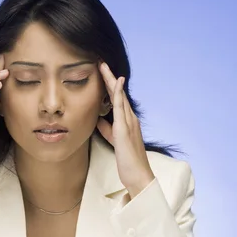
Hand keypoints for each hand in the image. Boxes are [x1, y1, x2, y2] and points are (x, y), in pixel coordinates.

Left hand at [96, 61, 154, 196]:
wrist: (138, 175)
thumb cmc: (127, 160)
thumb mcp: (114, 140)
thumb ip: (107, 129)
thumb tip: (98, 119)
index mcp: (127, 121)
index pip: (117, 99)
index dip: (108, 85)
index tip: (100, 72)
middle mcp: (130, 118)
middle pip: (118, 93)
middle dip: (109, 77)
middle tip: (100, 62)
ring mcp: (129, 121)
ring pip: (119, 95)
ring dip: (111, 79)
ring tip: (102, 65)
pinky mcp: (125, 128)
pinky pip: (121, 106)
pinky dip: (118, 93)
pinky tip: (116, 82)